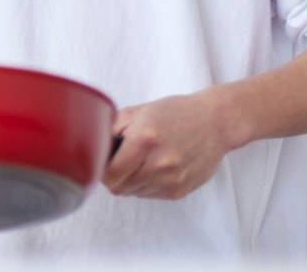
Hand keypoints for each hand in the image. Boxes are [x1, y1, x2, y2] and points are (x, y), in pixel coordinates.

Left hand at [102, 91, 232, 199]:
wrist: (216, 122)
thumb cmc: (176, 113)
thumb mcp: (137, 111)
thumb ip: (109, 128)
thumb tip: (89, 146)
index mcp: (144, 140)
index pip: (108, 174)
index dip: (100, 169)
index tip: (102, 160)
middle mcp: (159, 163)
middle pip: (118, 187)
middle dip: (113, 175)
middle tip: (119, 159)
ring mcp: (171, 180)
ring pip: (133, 193)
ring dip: (130, 180)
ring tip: (140, 160)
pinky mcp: (180, 191)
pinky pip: (149, 195)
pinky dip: (145, 184)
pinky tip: (154, 166)